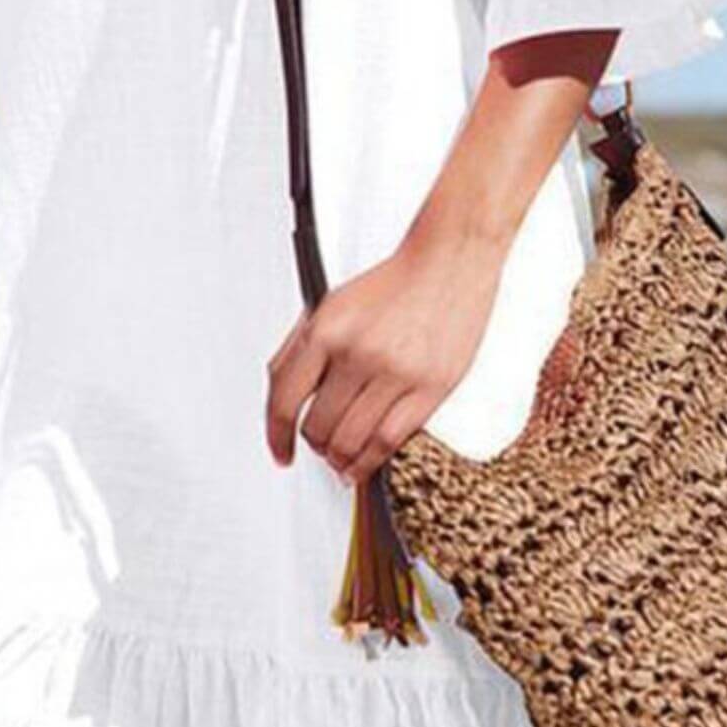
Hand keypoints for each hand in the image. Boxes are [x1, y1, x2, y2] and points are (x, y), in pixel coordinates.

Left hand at [264, 233, 506, 484]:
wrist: (448, 262)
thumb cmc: (394, 282)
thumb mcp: (331, 304)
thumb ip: (299, 346)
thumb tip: (280, 392)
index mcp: (327, 329)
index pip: (285, 399)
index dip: (277, 435)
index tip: (280, 451)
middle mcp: (357, 352)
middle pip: (319, 427)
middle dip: (315, 444)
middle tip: (318, 446)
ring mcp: (394, 373)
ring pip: (352, 442)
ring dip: (339, 459)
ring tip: (339, 460)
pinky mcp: (429, 389)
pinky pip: (389, 441)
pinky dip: (370, 462)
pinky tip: (364, 464)